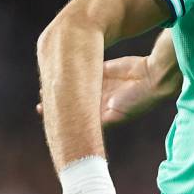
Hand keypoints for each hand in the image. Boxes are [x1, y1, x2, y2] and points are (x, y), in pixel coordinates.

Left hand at [39, 56, 160, 126]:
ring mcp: (102, 86)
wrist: (153, 78)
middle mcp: (100, 101)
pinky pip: (86, 69)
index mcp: (102, 116)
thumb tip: (71, 124)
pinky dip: (74, 70)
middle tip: (40, 102)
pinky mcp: (105, 70)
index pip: (76, 117)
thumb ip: (95, 118)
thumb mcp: (114, 114)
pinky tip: (60, 69)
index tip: (42, 111)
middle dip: (58, 101)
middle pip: (75, 102)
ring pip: (77, 85)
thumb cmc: (136, 100)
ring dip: (64, 85)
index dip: (59, 115)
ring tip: (46, 85)